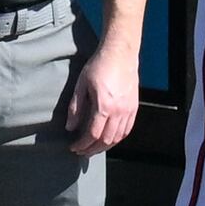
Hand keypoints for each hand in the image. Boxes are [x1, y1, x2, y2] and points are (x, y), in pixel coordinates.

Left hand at [64, 42, 139, 156]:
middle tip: (82, 152)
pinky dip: (118, 138)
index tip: (74, 147)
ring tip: (94, 148)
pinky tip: (109, 139)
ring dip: (105, 146)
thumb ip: (75, 108)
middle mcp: (119, 111)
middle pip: (106, 140)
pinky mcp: (134, 107)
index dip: (82, 144)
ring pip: (118, 137)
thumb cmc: (99, 65)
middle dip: (93, 149)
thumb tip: (70, 127)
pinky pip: (127, 129)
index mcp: (104, 106)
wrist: (120, 53)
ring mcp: (129, 110)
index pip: (93, 134)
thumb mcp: (81, 85)